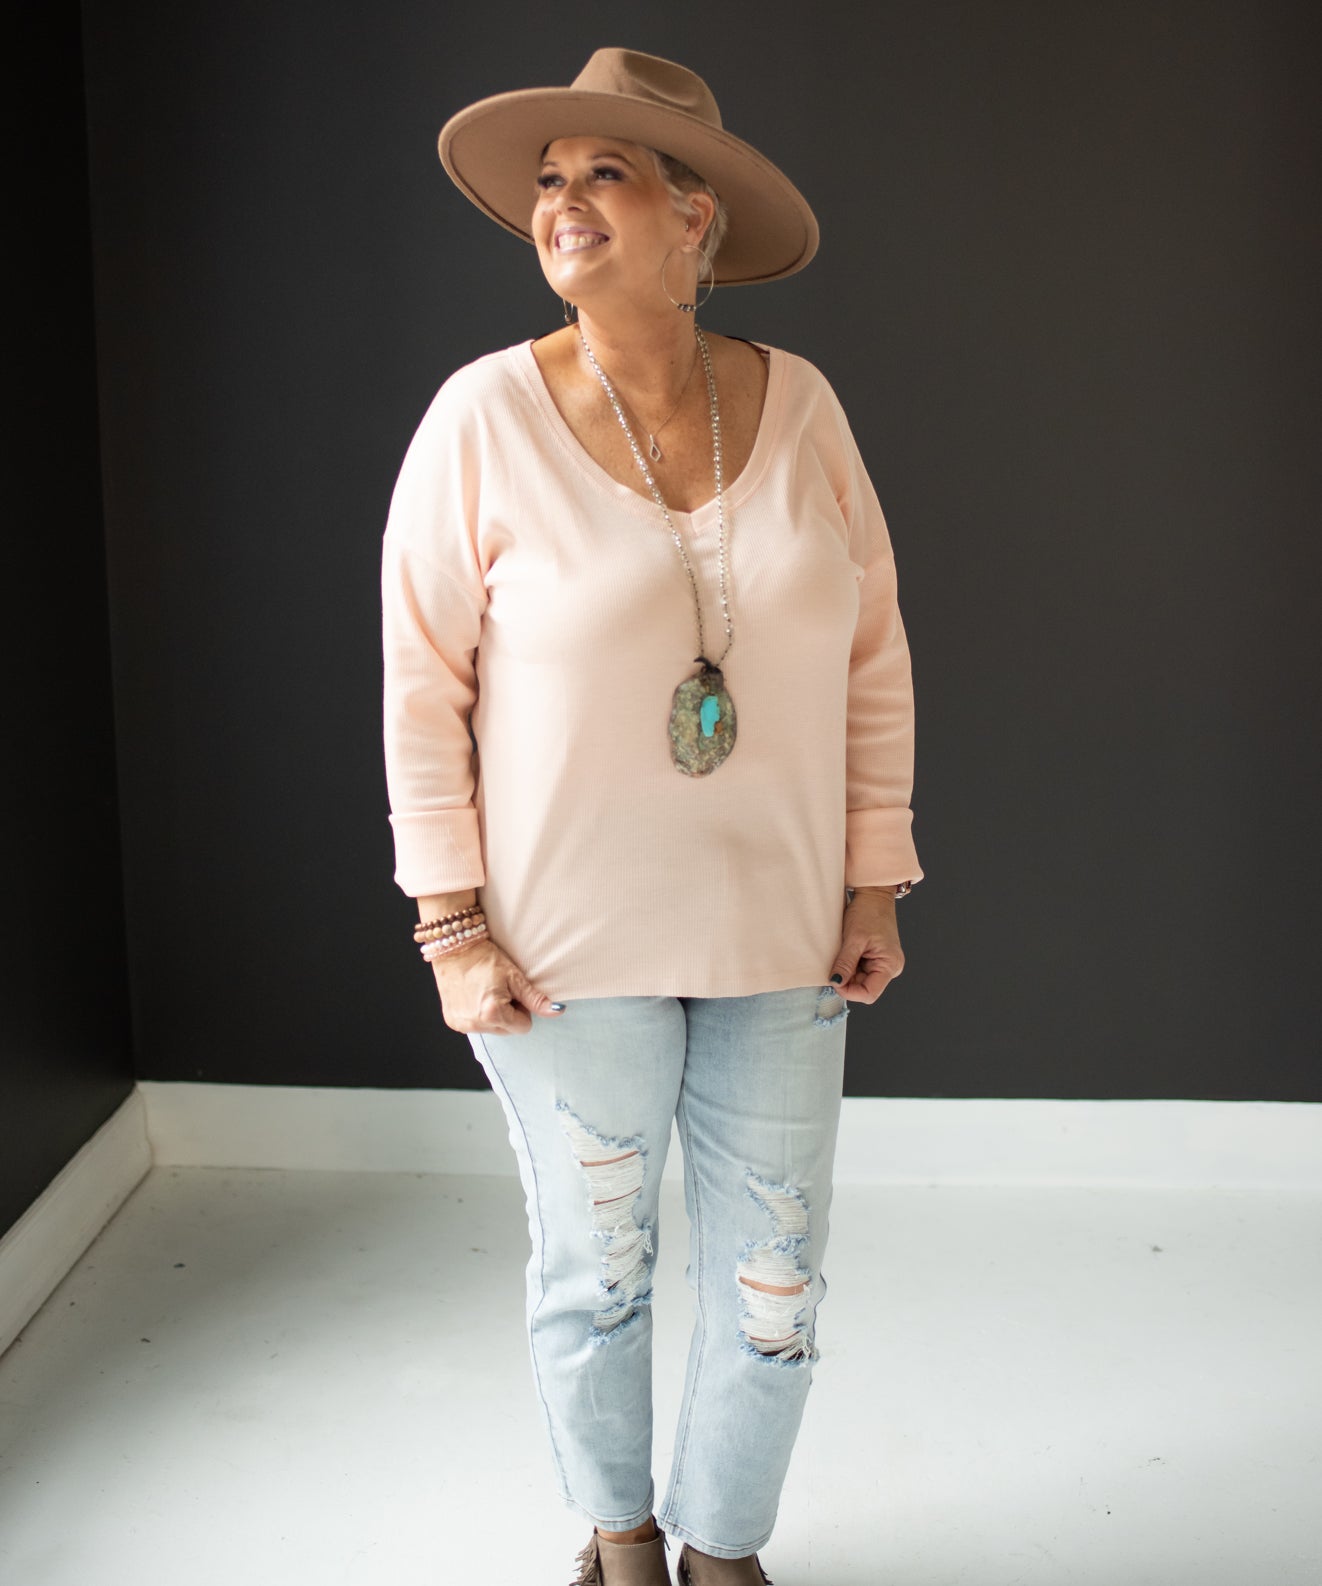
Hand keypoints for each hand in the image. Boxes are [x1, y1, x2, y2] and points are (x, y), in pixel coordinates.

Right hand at [430, 937, 563, 1034]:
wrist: (454, 948)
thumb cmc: (484, 958)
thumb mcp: (514, 977)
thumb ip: (536, 999)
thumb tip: (557, 1011)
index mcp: (493, 1014)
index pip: (523, 1027)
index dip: (522, 1009)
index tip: (512, 992)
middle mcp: (475, 1024)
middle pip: (508, 1030)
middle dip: (508, 1013)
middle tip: (499, 990)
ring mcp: (461, 1025)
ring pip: (492, 1029)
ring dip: (493, 1015)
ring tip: (485, 991)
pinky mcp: (452, 1021)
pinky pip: (475, 1025)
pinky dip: (478, 1014)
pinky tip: (474, 996)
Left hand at [829, 887, 905, 1003]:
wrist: (874, 894)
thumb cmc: (868, 912)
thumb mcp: (854, 939)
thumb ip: (845, 963)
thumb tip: (835, 982)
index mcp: (889, 965)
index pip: (869, 994)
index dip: (850, 991)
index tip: (834, 979)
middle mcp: (890, 968)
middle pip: (864, 988)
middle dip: (847, 980)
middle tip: (834, 963)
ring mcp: (883, 963)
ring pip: (860, 980)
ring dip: (847, 972)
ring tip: (841, 954)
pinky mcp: (875, 958)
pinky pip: (860, 970)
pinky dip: (849, 965)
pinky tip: (845, 953)